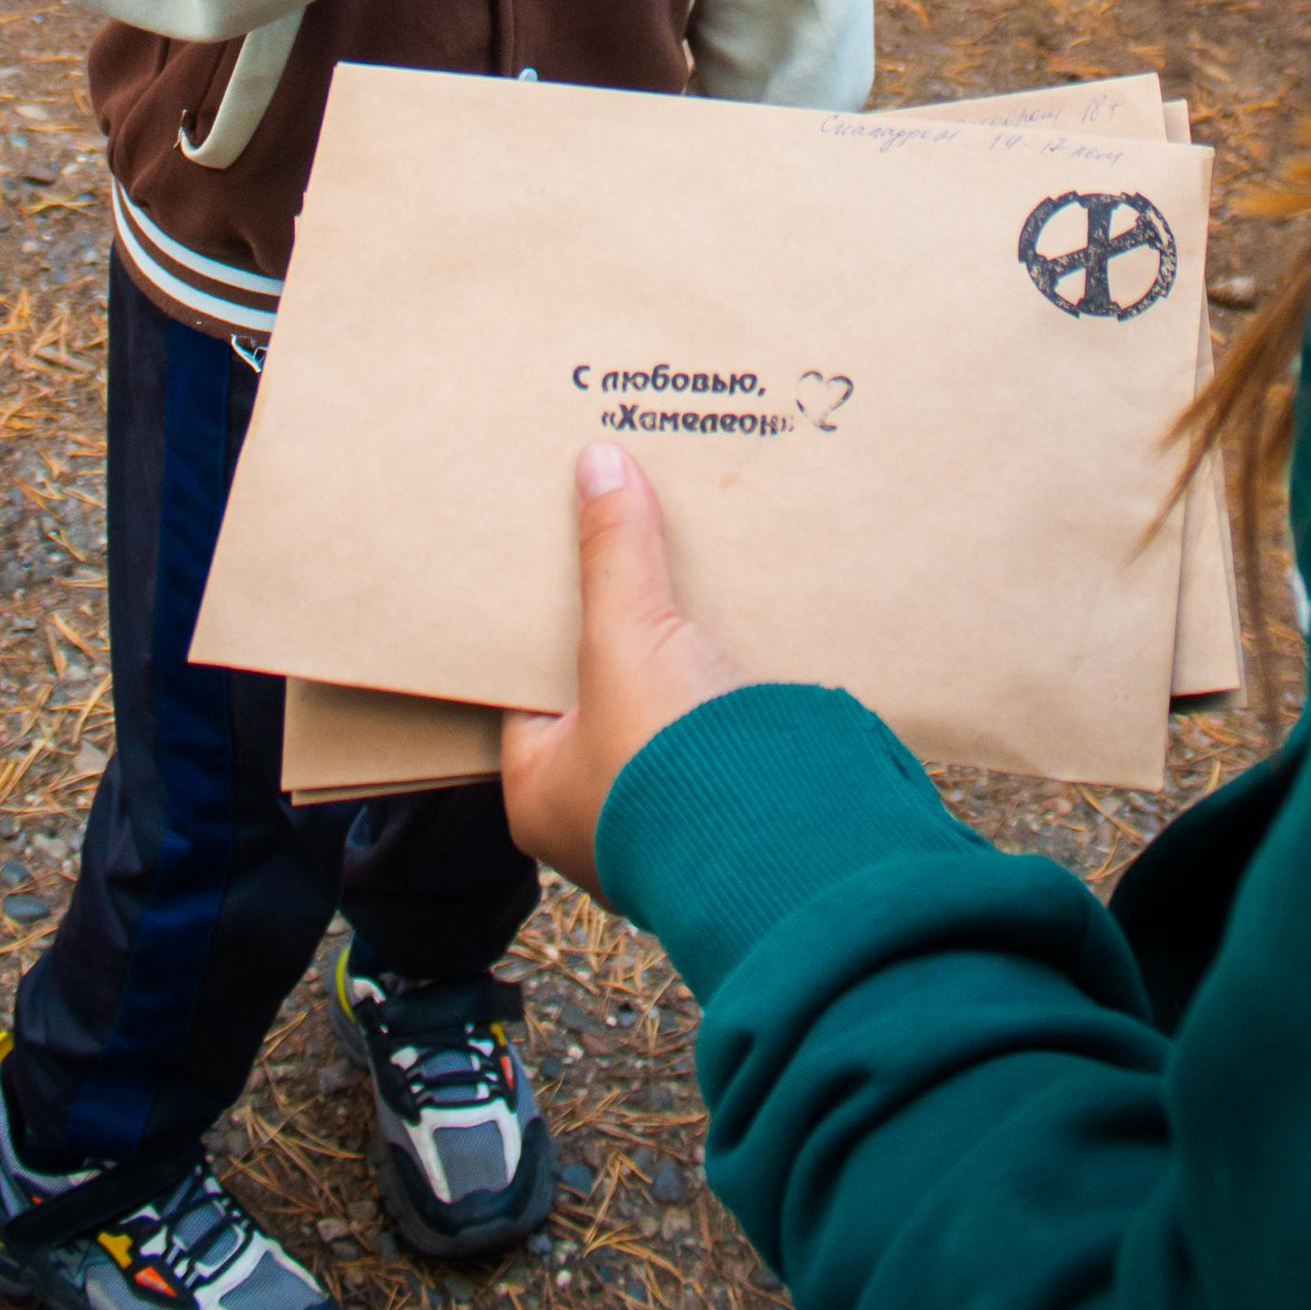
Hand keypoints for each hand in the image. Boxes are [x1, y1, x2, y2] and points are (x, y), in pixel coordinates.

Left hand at [501, 445, 744, 899]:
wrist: (786, 847)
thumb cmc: (668, 768)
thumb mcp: (625, 640)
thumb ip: (612, 555)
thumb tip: (598, 462)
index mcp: (540, 791)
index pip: (525, 688)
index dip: (542, 620)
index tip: (557, 556)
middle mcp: (599, 810)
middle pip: (601, 688)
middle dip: (620, 626)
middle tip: (625, 545)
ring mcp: (672, 808)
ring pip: (666, 702)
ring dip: (682, 648)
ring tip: (689, 563)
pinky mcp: (737, 797)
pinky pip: (723, 719)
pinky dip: (731, 672)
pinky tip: (747, 613)